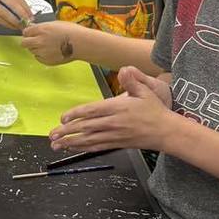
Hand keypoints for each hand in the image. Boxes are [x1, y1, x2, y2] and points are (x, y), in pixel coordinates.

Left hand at [21, 20, 76, 64]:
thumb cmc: (71, 31)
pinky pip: (39, 58)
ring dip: (36, 49)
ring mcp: (42, 52)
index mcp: (41, 30)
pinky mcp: (46, 61)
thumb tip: (33, 28)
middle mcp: (39, 41)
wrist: (81, 43)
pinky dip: (42, 56)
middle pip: (24, 43)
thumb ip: (42, 27)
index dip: (29, 33)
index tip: (32, 34)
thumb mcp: (55, 24)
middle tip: (35, 41)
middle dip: (28, 42)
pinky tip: (51, 52)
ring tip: (48, 46)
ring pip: (32, 51)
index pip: (25, 32)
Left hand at [49, 65, 174, 152]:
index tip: (62, 118)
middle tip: (52, 134)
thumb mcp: (146, 91)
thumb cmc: (154, 111)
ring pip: (88, 140)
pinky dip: (83, 148)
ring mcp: (114, 135)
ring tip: (56, 144)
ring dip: (71, 142)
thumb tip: (124, 69)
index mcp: (118, 108)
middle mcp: (113, 123)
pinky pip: (97, 147)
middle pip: (86, 127)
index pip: (92, 111)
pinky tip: (73, 148)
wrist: (166, 132)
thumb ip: (132, 80)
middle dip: (67, 131)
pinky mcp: (116, 144)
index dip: (75, 114)